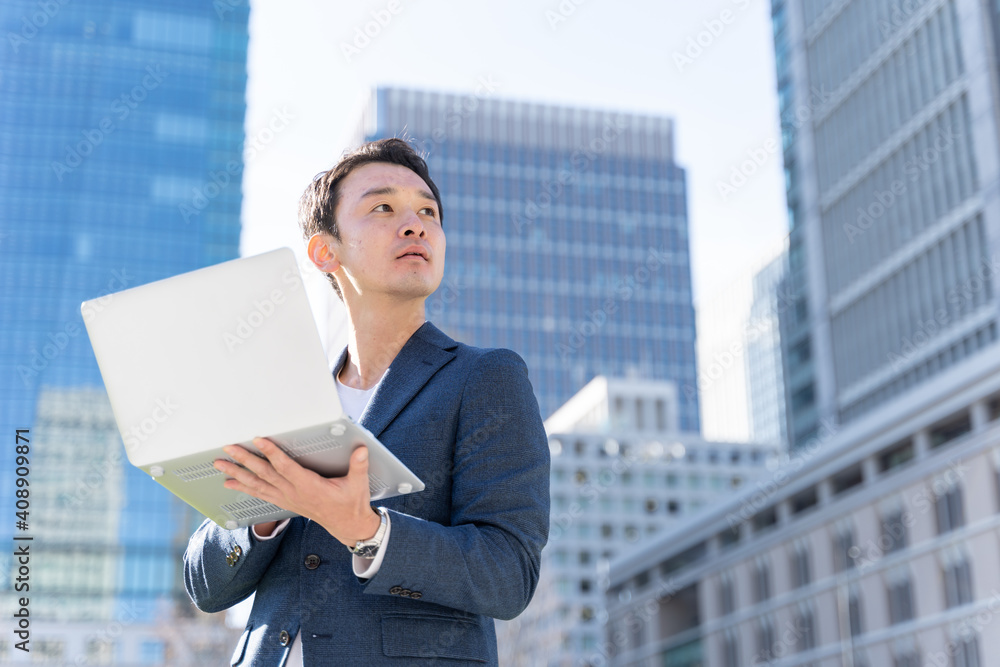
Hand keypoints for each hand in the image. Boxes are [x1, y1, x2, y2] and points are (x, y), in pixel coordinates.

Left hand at [214, 438, 380, 546]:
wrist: (347, 526)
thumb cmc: (351, 504)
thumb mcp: (358, 485)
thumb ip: (359, 466)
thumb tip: (361, 449)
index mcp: (310, 487)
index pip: (286, 467)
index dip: (272, 453)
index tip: (259, 440)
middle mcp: (294, 493)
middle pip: (265, 475)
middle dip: (245, 461)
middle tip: (228, 449)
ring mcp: (287, 499)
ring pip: (258, 485)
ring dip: (237, 474)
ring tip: (220, 465)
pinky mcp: (284, 502)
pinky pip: (260, 494)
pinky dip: (243, 488)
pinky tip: (230, 483)